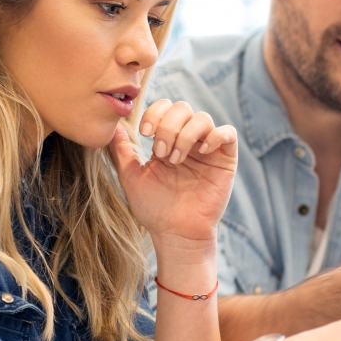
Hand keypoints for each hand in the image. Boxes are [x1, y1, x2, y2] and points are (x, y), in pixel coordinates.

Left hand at [109, 99, 237, 248]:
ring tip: (176, 159)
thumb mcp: (132, 176)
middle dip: (168, 126)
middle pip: (182, 108)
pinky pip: (228, 133)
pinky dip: (215, 136)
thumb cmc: (154, 209)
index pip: (164, 108)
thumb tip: (112, 125)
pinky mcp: (226, 160)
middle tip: (161, 153)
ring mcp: (207, 149)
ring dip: (186, 134)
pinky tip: (202, 152)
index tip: (145, 133)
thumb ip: (122, 150)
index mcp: (167, 140)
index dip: (155, 113)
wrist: (175, 233)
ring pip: (203, 117)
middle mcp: (188, 140)